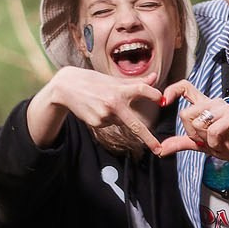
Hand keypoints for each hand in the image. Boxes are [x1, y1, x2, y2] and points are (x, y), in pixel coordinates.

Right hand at [40, 67, 164, 150]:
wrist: (66, 88)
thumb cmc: (93, 81)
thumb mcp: (113, 80)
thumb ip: (136, 82)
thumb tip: (155, 78)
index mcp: (119, 90)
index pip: (142, 90)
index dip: (154, 94)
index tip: (162, 100)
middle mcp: (113, 104)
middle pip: (135, 125)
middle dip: (148, 139)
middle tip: (159, 149)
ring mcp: (104, 116)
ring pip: (120, 121)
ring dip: (117, 115)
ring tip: (102, 102)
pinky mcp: (96, 123)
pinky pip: (109, 124)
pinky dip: (107, 118)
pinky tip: (96, 108)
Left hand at [154, 79, 228, 173]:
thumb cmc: (228, 146)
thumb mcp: (200, 144)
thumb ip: (181, 143)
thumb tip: (160, 149)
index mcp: (205, 105)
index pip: (185, 87)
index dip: (172, 90)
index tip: (163, 102)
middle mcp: (214, 103)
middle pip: (186, 113)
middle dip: (192, 133)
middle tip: (207, 140)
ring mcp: (225, 108)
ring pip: (198, 122)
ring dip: (205, 139)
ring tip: (218, 141)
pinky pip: (212, 130)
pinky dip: (214, 143)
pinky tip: (223, 144)